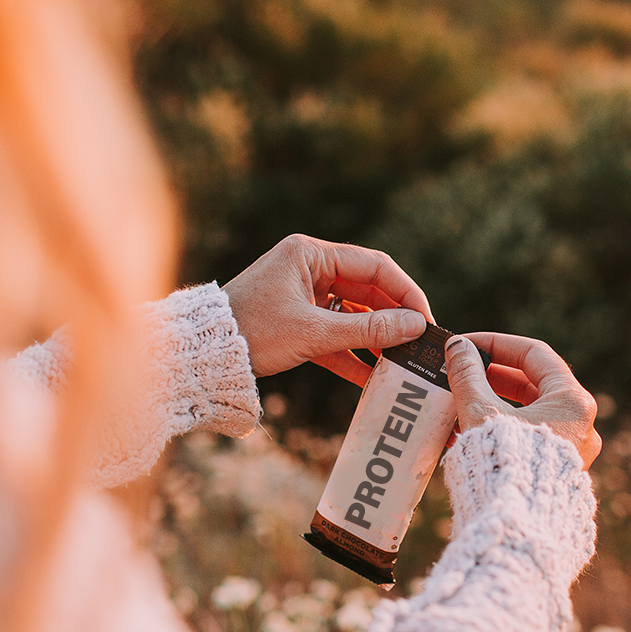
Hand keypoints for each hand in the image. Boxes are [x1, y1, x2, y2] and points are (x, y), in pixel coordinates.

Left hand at [224, 234, 434, 385]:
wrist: (203, 356)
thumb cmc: (253, 331)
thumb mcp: (314, 332)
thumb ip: (368, 329)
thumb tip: (415, 327)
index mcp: (311, 255)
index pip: (375, 266)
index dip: (406, 293)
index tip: (426, 320)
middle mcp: (309, 269)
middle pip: (368, 290)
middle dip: (394, 319)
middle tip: (419, 344)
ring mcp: (303, 295)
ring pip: (353, 314)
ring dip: (375, 338)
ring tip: (401, 362)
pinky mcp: (297, 322)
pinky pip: (334, 335)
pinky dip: (351, 353)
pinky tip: (373, 376)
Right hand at [444, 332, 601, 469]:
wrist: (517, 530)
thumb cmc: (503, 467)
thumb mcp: (481, 413)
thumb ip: (467, 376)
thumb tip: (457, 348)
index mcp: (573, 403)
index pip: (534, 355)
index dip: (496, 344)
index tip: (465, 345)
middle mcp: (581, 426)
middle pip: (534, 385)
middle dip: (492, 376)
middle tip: (460, 371)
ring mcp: (572, 453)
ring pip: (530, 414)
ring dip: (494, 403)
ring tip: (457, 401)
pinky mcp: (558, 475)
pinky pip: (530, 440)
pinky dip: (502, 429)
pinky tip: (468, 432)